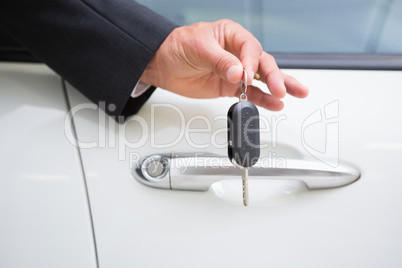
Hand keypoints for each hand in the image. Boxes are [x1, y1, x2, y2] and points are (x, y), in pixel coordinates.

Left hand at [140, 19, 307, 110]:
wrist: (161, 65)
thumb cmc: (176, 47)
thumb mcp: (198, 48)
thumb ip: (220, 61)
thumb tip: (238, 73)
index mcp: (231, 35)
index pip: (250, 47)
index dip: (252, 62)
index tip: (247, 75)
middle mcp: (236, 52)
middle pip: (261, 63)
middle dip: (273, 76)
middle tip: (281, 89)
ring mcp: (235, 71)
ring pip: (261, 78)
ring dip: (278, 86)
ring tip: (296, 93)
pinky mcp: (229, 86)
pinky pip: (249, 93)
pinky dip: (262, 99)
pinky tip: (274, 104)